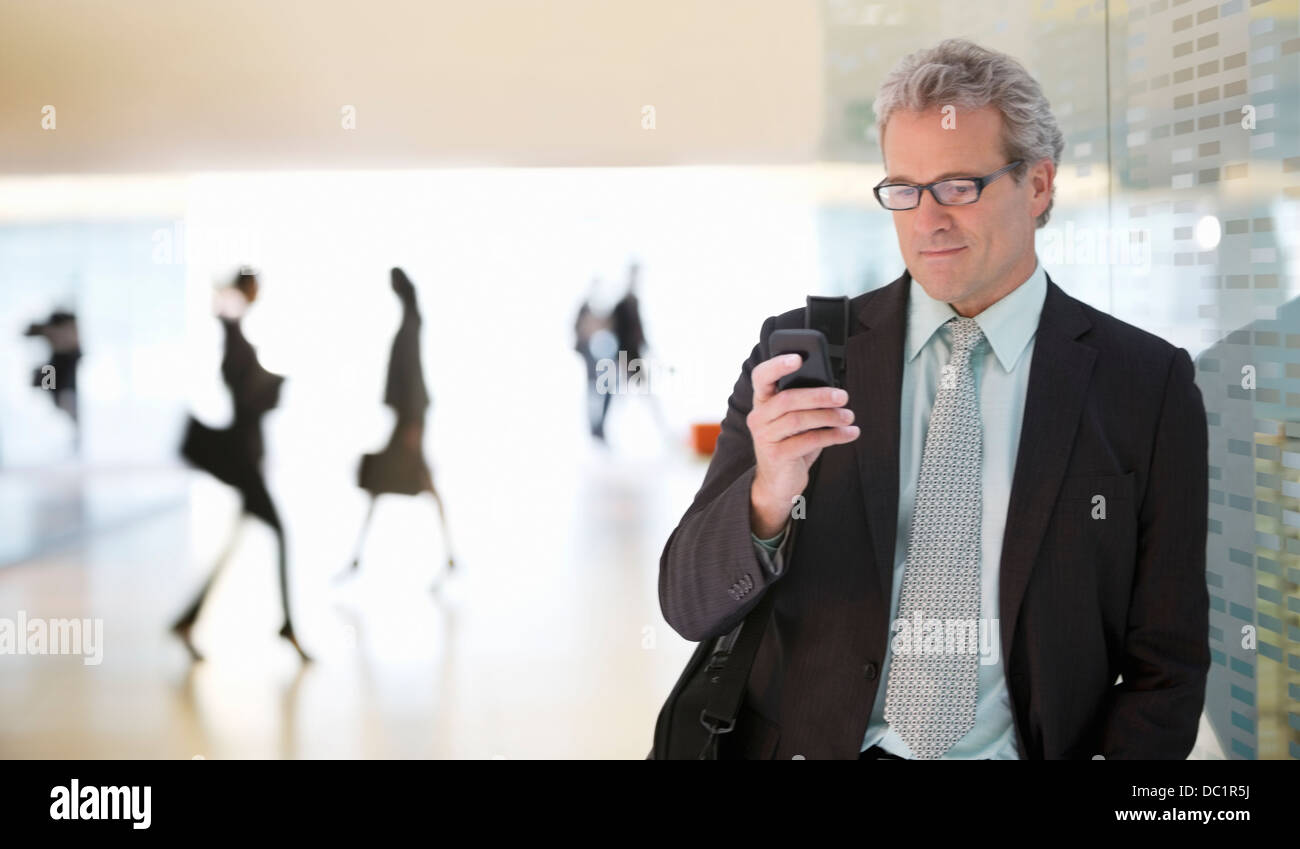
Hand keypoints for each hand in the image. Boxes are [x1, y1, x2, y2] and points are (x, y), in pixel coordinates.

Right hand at [747, 354, 857, 537]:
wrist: (779, 484)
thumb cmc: (791, 445)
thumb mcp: (797, 421)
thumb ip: (806, 404)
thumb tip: (834, 389)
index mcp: (762, 402)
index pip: (762, 377)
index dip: (777, 365)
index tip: (799, 357)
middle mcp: (758, 417)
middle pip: (787, 398)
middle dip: (819, 395)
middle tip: (843, 396)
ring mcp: (764, 437)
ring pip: (799, 419)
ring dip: (829, 416)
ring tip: (849, 416)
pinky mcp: (776, 456)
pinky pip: (808, 441)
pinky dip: (833, 435)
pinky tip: (849, 433)